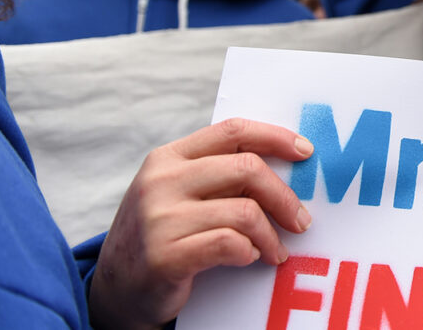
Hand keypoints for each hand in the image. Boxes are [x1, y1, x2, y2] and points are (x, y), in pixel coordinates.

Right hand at [89, 118, 313, 329]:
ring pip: (245, 212)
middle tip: (301, 221)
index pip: (232, 131)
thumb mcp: (178, 194)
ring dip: (271, 236)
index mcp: (168, 158)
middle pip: (247, 169)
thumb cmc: (163, 236)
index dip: (275, 137)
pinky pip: (230, 245)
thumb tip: (286, 167)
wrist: (116, 291)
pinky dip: (250, 252)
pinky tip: (249, 258)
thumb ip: (218, 176)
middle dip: (284, 197)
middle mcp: (160, 182)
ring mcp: (159, 219)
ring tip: (275, 251)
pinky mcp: (164, 257)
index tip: (306, 152)